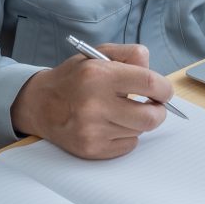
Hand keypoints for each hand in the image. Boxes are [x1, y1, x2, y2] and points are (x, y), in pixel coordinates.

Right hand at [11, 43, 172, 159]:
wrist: (39, 104)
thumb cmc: (74, 78)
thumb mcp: (98, 54)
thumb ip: (130, 55)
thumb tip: (154, 71)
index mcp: (98, 75)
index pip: (150, 84)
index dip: (165, 89)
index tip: (164, 91)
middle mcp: (94, 104)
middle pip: (151, 117)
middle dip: (158, 110)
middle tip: (153, 105)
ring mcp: (92, 130)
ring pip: (140, 131)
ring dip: (137, 121)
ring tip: (121, 111)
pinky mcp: (91, 149)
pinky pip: (128, 145)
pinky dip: (126, 136)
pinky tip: (111, 124)